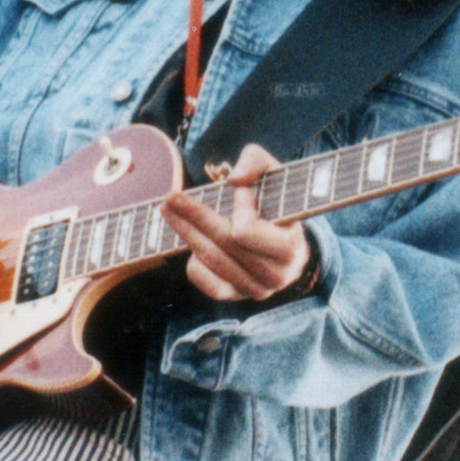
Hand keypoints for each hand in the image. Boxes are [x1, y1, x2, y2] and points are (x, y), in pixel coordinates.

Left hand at [161, 144, 309, 300]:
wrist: (286, 240)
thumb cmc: (278, 203)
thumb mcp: (274, 174)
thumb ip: (257, 163)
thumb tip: (235, 179)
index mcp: (291, 248)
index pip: (247, 231)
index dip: (240, 208)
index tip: (241, 190)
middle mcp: (277, 276)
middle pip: (223, 244)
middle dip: (195, 217)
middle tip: (170, 197)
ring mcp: (256, 290)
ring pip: (212, 260)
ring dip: (186, 232)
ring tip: (168, 210)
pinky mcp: (237, 296)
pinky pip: (206, 281)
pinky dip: (195, 261)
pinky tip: (191, 241)